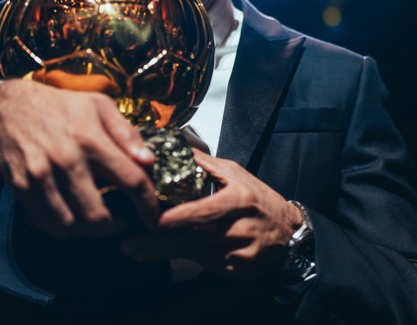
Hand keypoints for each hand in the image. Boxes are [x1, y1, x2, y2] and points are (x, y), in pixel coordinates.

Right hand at [0, 79, 159, 238]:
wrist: (7, 107)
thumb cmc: (60, 106)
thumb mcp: (98, 105)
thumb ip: (127, 132)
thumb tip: (149, 161)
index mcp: (91, 137)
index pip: (131, 180)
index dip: (148, 204)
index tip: (153, 216)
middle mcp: (66, 159)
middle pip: (98, 214)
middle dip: (114, 225)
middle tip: (121, 221)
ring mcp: (41, 175)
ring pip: (71, 225)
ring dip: (88, 231)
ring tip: (97, 222)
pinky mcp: (22, 187)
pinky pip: (47, 223)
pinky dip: (64, 229)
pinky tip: (74, 219)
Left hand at [122, 150, 302, 278]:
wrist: (288, 230)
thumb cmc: (257, 198)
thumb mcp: (235, 173)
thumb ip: (203, 164)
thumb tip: (172, 148)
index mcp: (240, 200)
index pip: (204, 211)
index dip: (177, 218)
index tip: (151, 219)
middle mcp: (241, 228)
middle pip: (195, 237)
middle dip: (159, 242)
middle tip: (129, 245)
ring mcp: (242, 252)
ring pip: (196, 254)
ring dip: (163, 253)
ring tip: (135, 251)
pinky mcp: (240, 269)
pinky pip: (207, 264)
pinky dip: (185, 260)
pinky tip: (163, 258)